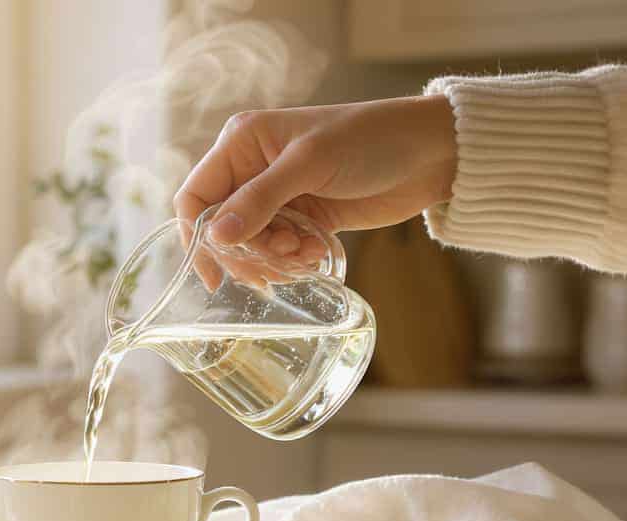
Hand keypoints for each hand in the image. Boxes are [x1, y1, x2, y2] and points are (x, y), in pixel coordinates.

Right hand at [174, 95, 456, 283]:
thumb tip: (215, 237)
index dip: (197, 235)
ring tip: (303, 254)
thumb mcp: (310, 164)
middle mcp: (253, 169)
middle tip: (278, 259)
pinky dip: (293, 260)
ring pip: (250, 245)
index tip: (214, 274)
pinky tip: (317, 253)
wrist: (431, 153)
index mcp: (243, 143)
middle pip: (221, 229)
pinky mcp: (304, 218)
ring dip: (272, 259)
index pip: (196, 196)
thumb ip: (260, 200)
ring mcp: (279, 196)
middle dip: (246, 251)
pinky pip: (280, 251)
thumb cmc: (370, 139)